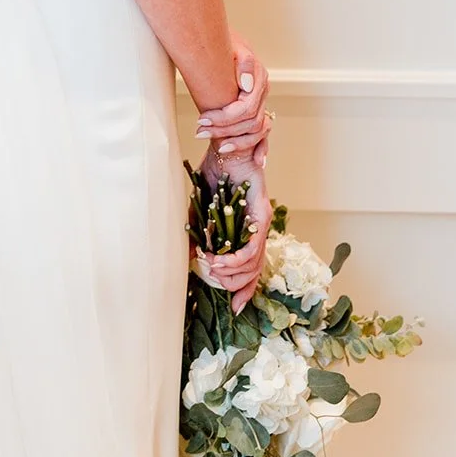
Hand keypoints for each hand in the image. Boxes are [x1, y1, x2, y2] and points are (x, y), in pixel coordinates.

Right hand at [189, 145, 273, 314]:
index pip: (252, 270)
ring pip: (253, 264)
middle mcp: (259, 230)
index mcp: (248, 232)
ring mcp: (262, 223)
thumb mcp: (202, 211)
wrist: (224, 148)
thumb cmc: (215, 174)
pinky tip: (217, 259)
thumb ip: (200, 235)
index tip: (234, 308)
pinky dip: (235, 258)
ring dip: (230, 272)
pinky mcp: (261, 215)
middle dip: (232, 284)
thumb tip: (193, 260)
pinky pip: (251, 247)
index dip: (245, 291)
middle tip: (211, 277)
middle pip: (254, 273)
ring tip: (210, 267)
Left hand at [193, 31, 272, 167]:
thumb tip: (246, 85)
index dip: (223, 117)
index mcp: (259, 79)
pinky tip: (258, 162)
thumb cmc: (224, 43)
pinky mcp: (256, 110)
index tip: (201, 118)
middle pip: (249, 122)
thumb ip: (244, 63)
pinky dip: (262, 148)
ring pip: (256, 131)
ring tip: (216, 147)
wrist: (224, 41)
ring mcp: (261, 103)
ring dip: (237, 142)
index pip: (245, 108)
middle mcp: (262, 93)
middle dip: (224, 130)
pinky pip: (264, 133)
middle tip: (199, 132)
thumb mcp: (233, 46)